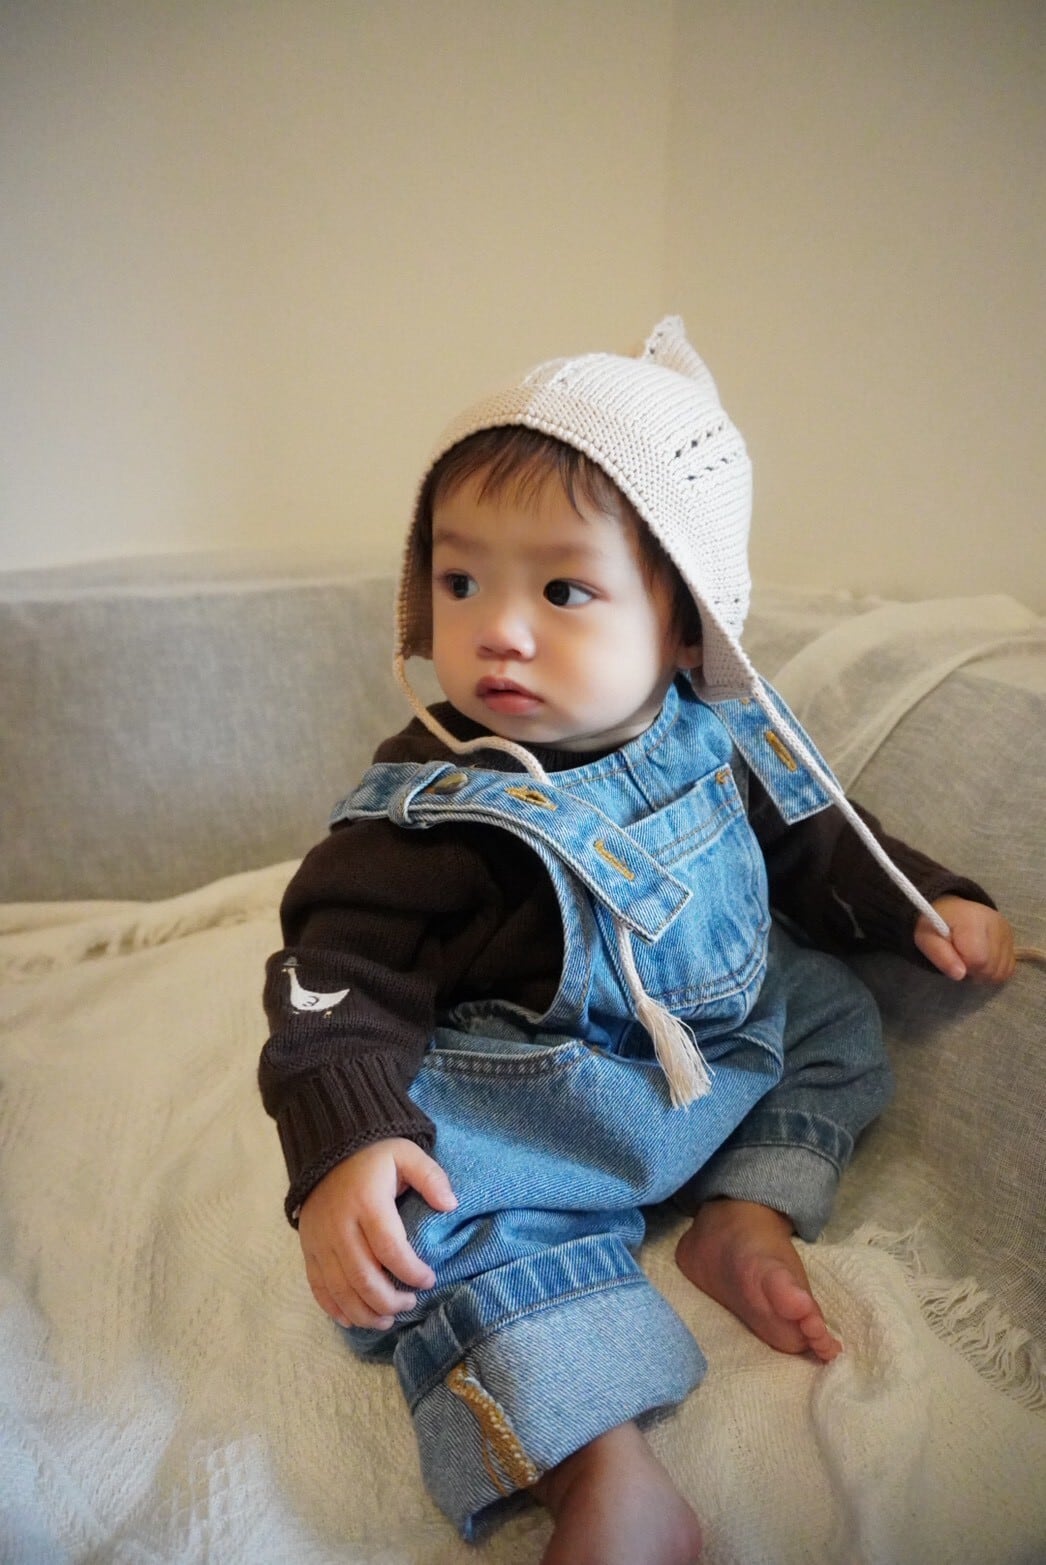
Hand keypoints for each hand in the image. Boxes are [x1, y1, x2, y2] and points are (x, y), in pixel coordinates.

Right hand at [298, 1138, 456, 1329]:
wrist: (327, 1148)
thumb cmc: (374, 1155)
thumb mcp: (406, 1154)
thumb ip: (431, 1177)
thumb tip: (451, 1205)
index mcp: (367, 1202)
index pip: (389, 1248)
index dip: (411, 1271)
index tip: (429, 1280)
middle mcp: (340, 1225)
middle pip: (363, 1277)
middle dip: (389, 1300)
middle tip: (410, 1304)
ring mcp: (320, 1239)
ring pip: (340, 1288)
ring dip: (364, 1312)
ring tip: (387, 1320)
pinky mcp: (308, 1247)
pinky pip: (317, 1285)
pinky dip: (334, 1307)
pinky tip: (352, 1319)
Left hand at [914, 895, 1015, 983]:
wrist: (952, 910)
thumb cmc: (936, 925)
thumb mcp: (927, 939)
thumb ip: (940, 956)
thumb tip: (959, 975)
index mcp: (973, 921)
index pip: (978, 960)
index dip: (964, 967)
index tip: (953, 958)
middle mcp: (997, 924)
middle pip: (991, 968)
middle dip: (973, 972)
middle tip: (959, 960)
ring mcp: (1007, 932)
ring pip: (1001, 972)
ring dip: (983, 973)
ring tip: (969, 959)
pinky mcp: (1012, 939)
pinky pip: (1008, 969)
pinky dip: (994, 971)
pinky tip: (981, 960)